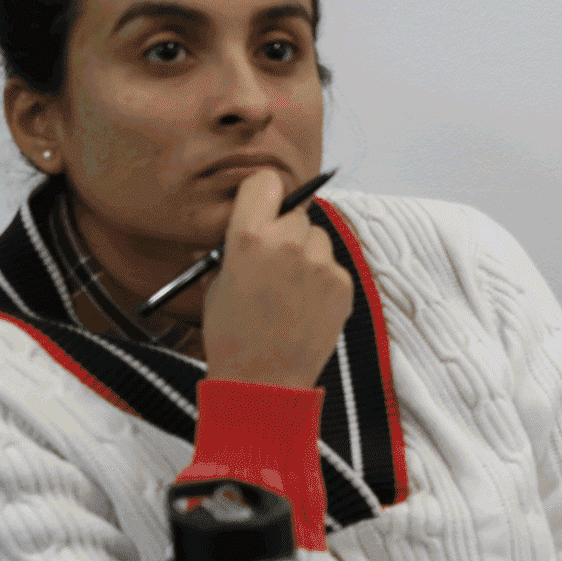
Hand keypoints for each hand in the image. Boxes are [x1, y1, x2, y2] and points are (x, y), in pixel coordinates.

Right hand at [202, 169, 351, 388]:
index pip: (266, 181)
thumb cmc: (232, 333)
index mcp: (249, 237)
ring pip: (317, 237)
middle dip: (285, 230)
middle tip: (275, 260)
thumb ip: (239, 246)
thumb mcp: (219, 281)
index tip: (262, 207)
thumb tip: (252, 225)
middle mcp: (288, 243)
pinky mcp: (342, 283)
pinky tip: (305, 305)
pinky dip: (321, 278)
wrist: (263, 379)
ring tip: (289, 289)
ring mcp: (320, 263)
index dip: (263, 194)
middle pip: (295, 212)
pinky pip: (332, 265)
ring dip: (306, 253)